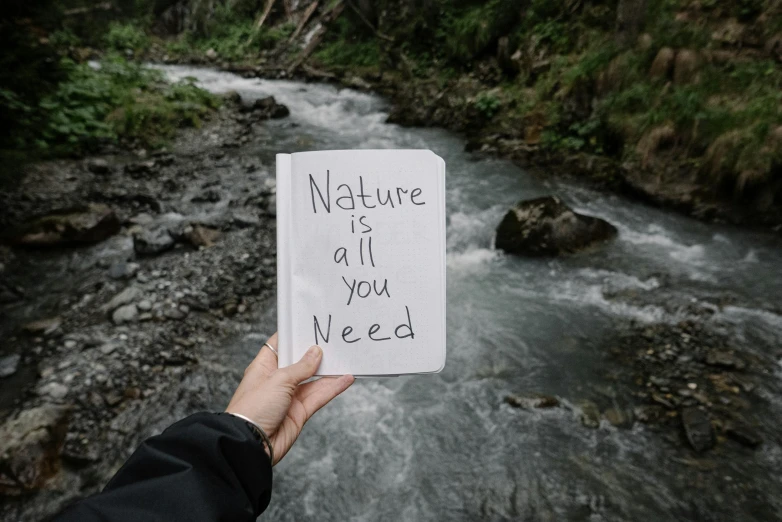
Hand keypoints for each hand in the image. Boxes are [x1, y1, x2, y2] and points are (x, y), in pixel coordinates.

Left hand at [226, 332, 353, 464]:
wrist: (250, 444)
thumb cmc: (253, 409)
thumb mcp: (278, 380)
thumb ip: (301, 367)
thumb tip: (315, 352)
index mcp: (264, 367)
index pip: (280, 346)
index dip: (294, 336)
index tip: (309, 325)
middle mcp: (277, 381)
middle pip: (300, 362)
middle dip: (315, 353)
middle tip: (333, 340)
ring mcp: (289, 397)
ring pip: (313, 380)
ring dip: (329, 371)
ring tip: (346, 358)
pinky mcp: (299, 413)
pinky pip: (319, 396)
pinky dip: (333, 388)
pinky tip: (346, 379)